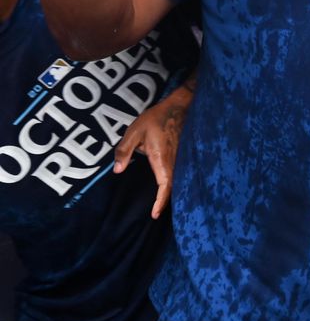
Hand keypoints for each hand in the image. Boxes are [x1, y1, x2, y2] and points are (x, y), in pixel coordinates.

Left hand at [112, 82, 193, 218]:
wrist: (180, 105)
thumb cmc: (156, 118)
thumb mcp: (134, 131)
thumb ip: (124, 151)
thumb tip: (118, 171)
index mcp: (160, 158)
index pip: (164, 185)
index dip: (160, 201)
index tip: (154, 214)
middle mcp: (172, 161)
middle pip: (172, 187)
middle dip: (165, 201)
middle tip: (156, 213)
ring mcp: (179, 158)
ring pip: (177, 181)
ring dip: (169, 193)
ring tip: (161, 203)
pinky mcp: (181, 154)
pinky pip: (178, 173)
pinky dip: (172, 183)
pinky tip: (168, 185)